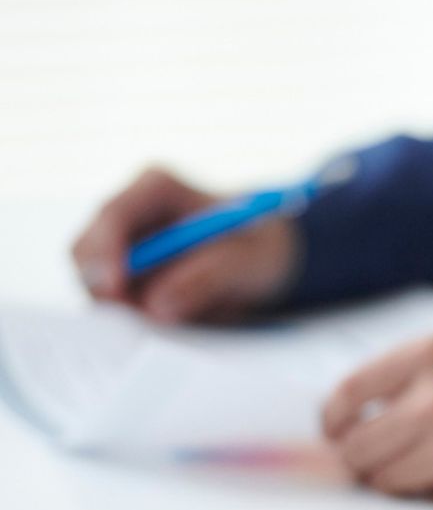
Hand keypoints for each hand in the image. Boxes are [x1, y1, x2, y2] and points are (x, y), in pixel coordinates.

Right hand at [71, 166, 297, 322]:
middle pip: (88, 252)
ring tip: (185, 317)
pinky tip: (178, 320)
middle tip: (141, 323)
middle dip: (109, 290)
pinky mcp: (126, 277)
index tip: (116, 292)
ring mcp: (123, 246)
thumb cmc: (260, 246)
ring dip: (130, 310)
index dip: (105, 254)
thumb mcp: (249, 261)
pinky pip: (118, 305)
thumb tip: (157, 307)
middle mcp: (131, 212)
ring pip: (98, 285)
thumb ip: (207, 278)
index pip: (113, 216)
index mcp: (157, 187)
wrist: (268, 256)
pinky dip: (140, 319)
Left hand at [323, 335, 432, 501]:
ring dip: (395, 478)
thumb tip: (344, 429)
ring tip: (424, 469)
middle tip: (377, 464)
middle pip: (355, 444)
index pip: (349, 394)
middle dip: (362, 460)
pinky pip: (417, 492)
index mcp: (427, 354)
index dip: (335, 421)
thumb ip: (427, 379)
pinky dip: (430, 490)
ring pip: (380, 475)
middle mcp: (432, 393)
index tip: (337, 436)